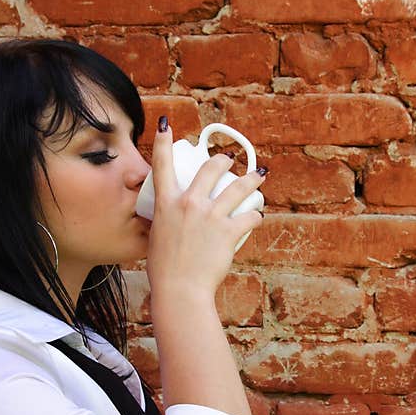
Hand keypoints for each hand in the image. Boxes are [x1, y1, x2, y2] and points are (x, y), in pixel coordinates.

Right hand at [144, 116, 265, 303]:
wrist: (180, 288)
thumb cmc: (164, 269)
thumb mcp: (157, 237)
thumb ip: (164, 223)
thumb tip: (168, 221)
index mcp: (166, 203)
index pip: (162, 165)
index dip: (163, 142)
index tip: (166, 126)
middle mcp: (189, 203)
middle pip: (210, 168)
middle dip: (223, 159)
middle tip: (228, 159)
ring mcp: (211, 215)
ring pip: (238, 187)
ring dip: (251, 178)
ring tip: (258, 175)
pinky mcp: (229, 231)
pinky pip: (250, 216)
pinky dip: (256, 216)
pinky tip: (258, 216)